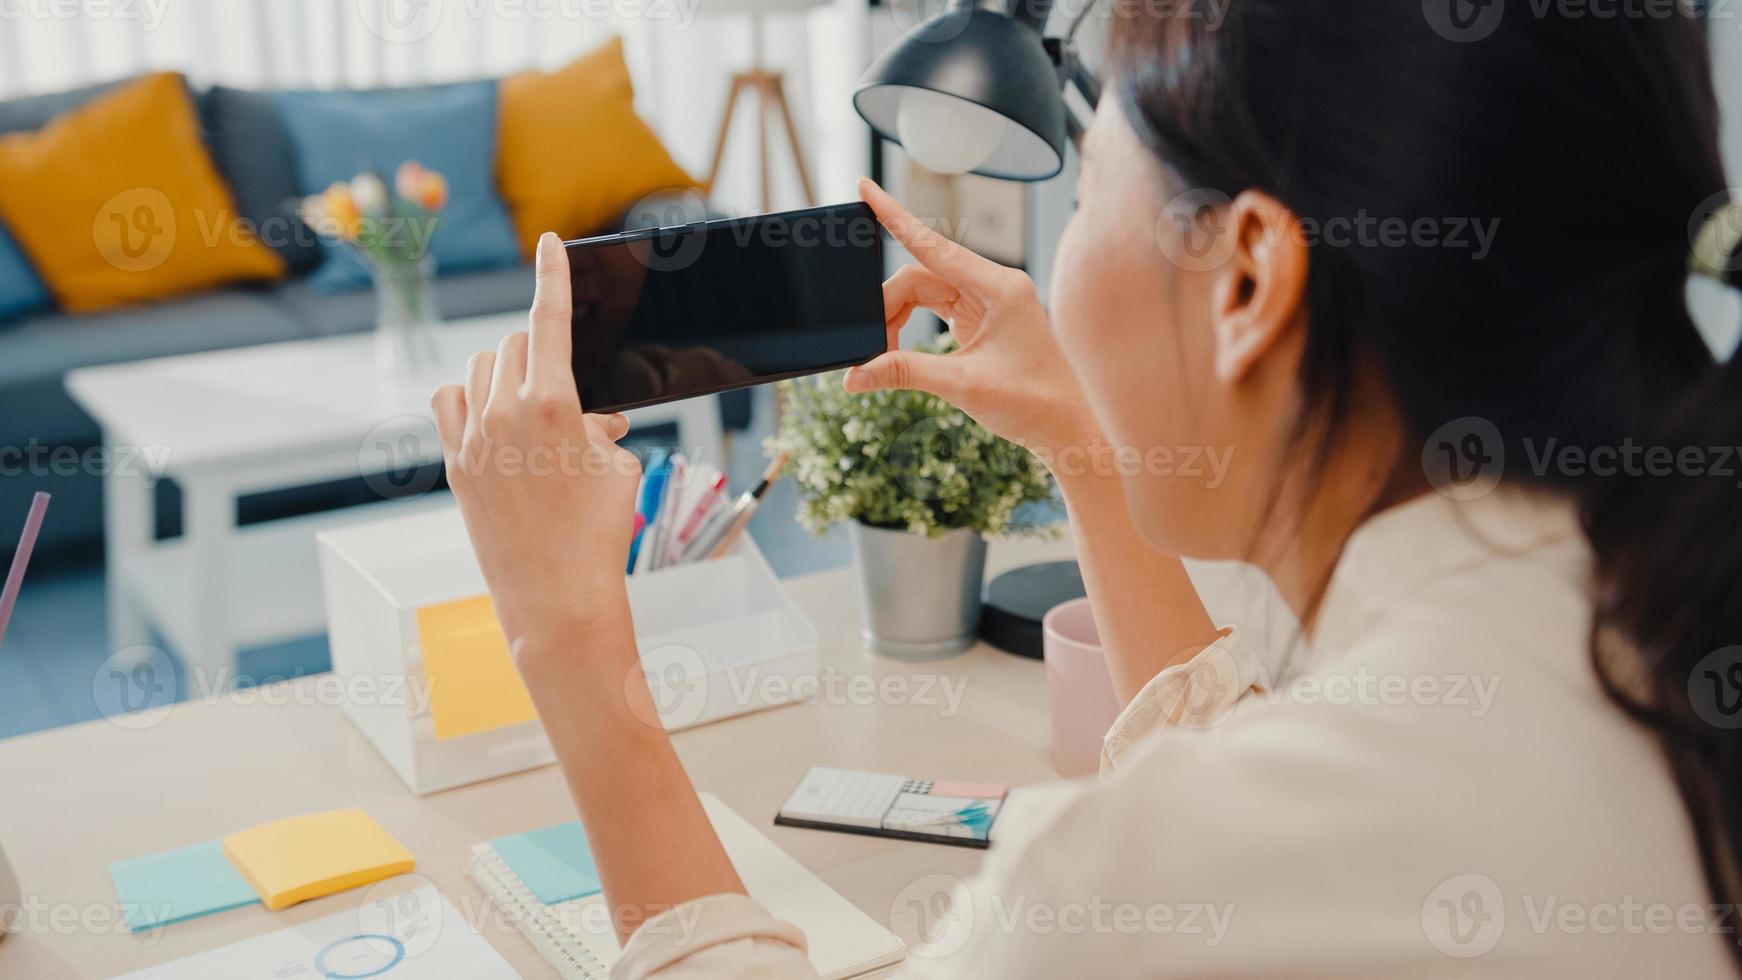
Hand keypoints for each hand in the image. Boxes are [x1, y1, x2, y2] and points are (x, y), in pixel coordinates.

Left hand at [431, 232, 642, 651]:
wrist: (559, 598)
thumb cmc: (600, 534)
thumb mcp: (617, 469)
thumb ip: (601, 428)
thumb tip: (596, 422)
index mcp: (553, 404)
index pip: (549, 320)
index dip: (552, 275)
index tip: (548, 243)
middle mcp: (505, 413)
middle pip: (515, 344)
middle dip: (541, 355)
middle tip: (568, 396)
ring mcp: (473, 439)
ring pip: (480, 370)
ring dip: (507, 374)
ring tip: (534, 412)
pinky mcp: (455, 465)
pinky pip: (451, 403)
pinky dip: (471, 399)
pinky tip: (491, 419)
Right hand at [847, 177, 1100, 461]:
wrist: (1068, 428)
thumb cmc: (1033, 404)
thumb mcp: (961, 386)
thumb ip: (904, 373)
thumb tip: (855, 377)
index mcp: (999, 287)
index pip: (933, 245)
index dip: (894, 216)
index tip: (865, 188)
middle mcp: (995, 284)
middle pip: (921, 274)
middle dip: (889, 308)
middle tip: (872, 351)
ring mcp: (990, 300)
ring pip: (925, 292)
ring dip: (899, 319)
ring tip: (887, 358)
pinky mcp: (984, 318)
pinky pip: (937, 307)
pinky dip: (913, 326)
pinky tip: (901, 348)